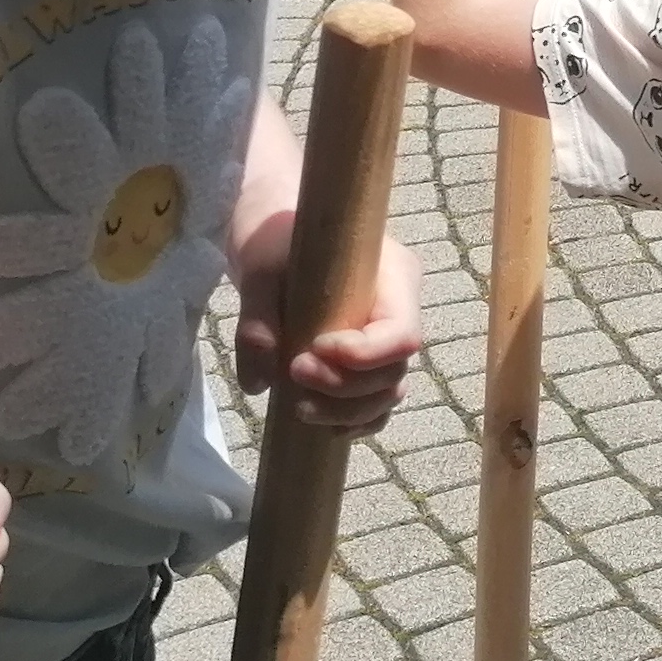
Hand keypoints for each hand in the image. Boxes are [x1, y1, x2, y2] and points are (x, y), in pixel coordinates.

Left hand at [230, 233, 424, 436]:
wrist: (275, 235)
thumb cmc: (277, 237)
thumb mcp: (262, 266)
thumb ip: (258, 321)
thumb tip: (261, 381)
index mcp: (394, 275)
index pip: (403, 332)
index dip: (364, 355)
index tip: (314, 348)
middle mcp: (400, 310)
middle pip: (394, 370)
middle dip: (345, 386)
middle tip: (294, 373)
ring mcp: (386, 339)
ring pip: (387, 393)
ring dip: (346, 411)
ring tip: (298, 407)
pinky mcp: (367, 362)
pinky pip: (376, 403)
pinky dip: (354, 421)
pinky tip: (321, 425)